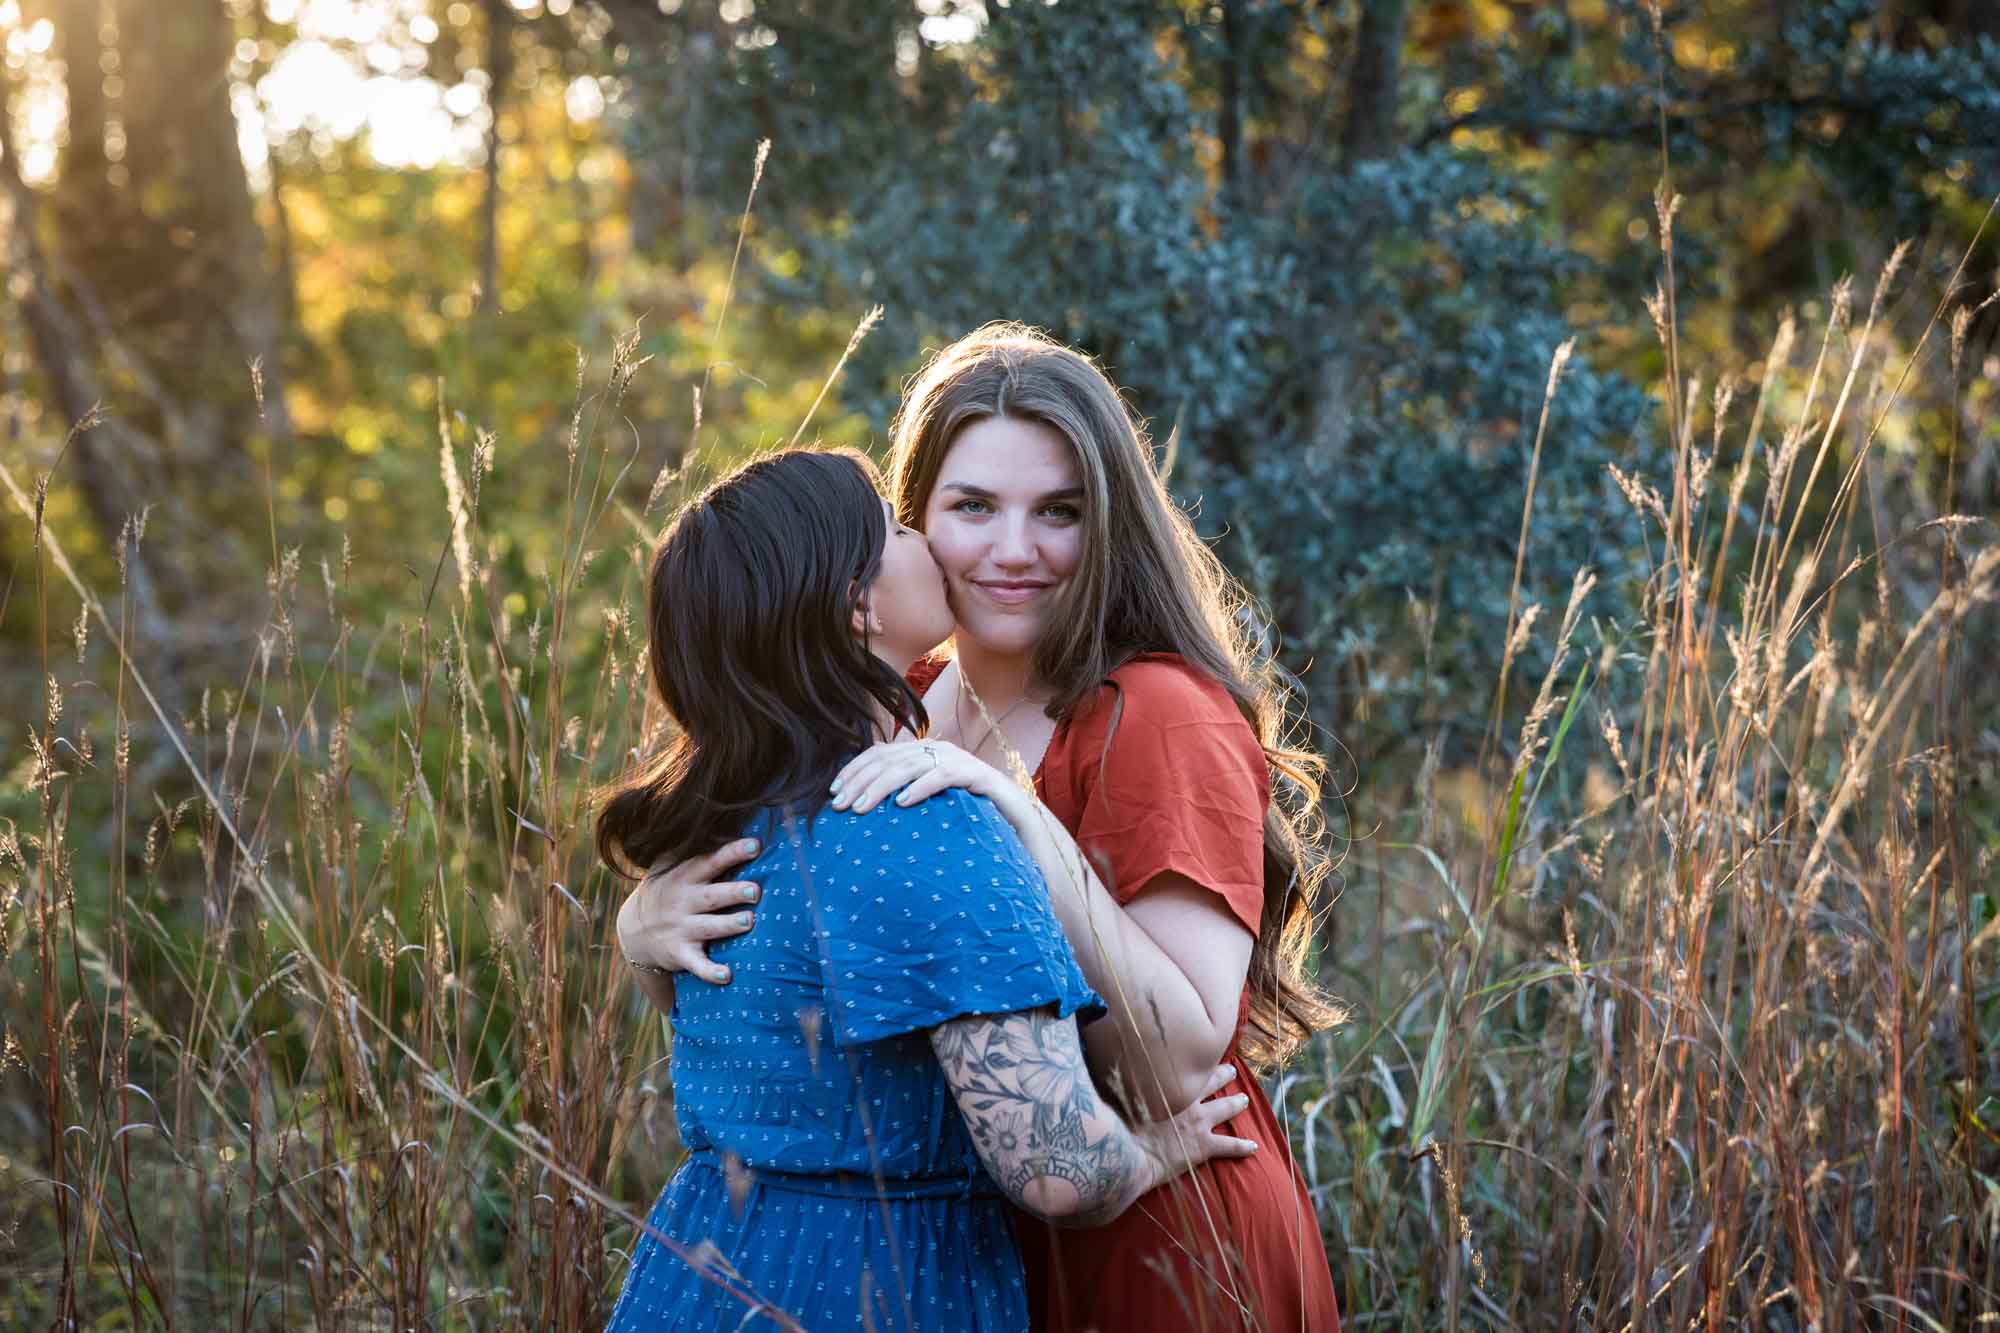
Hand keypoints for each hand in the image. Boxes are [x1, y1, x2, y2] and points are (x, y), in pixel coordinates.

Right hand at [616, 837, 761, 985]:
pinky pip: (696, 964)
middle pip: (711, 895)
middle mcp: (683, 901)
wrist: (633, 930)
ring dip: (728, 925)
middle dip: (733, 892)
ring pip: (708, 927)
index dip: (732, 853)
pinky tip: (727, 976)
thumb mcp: (670, 866)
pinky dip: (710, 971)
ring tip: (749, 921)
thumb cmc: (667, 890)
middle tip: (756, 890)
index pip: (710, 861)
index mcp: (685, 876)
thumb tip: (723, 815)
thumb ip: (693, 847)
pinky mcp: (680, 953)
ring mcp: (681, 928)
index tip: (755, 845)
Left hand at [830, 740, 1007, 814]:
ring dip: (881, 786)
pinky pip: (943, 776)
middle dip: (860, 781)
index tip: (833, 793)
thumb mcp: (929, 801)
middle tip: (840, 805)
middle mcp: (936, 750)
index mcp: (921, 752)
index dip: (853, 770)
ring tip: (862, 807)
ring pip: (910, 766)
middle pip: (889, 759)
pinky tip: (903, 803)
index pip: (878, 753)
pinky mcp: (976, 775)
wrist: (1016, 816)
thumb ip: (902, 793)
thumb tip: (862, 804)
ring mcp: (957, 760)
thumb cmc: (967, 811)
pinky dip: (921, 787)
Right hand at [1129, 1063, 1258, 1192]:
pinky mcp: (1204, 1147)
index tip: (1203, 1051)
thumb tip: (1100, 1056)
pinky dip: (1243, 1146)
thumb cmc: (1122, 1123)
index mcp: (1171, 1088)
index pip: (1189, 1069)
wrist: (1132, 1152)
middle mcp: (1190, 1102)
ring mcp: (1200, 1124)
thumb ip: (1119, 1078)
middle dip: (1224, 1076)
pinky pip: (1229, 1146)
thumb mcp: (1118, 1093)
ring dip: (1236, 1104)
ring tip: (1244, 1100)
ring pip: (1225, 1109)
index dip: (1198, 1060)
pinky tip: (1254, 1146)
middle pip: (1212, 1083)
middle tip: (1232, 1071)